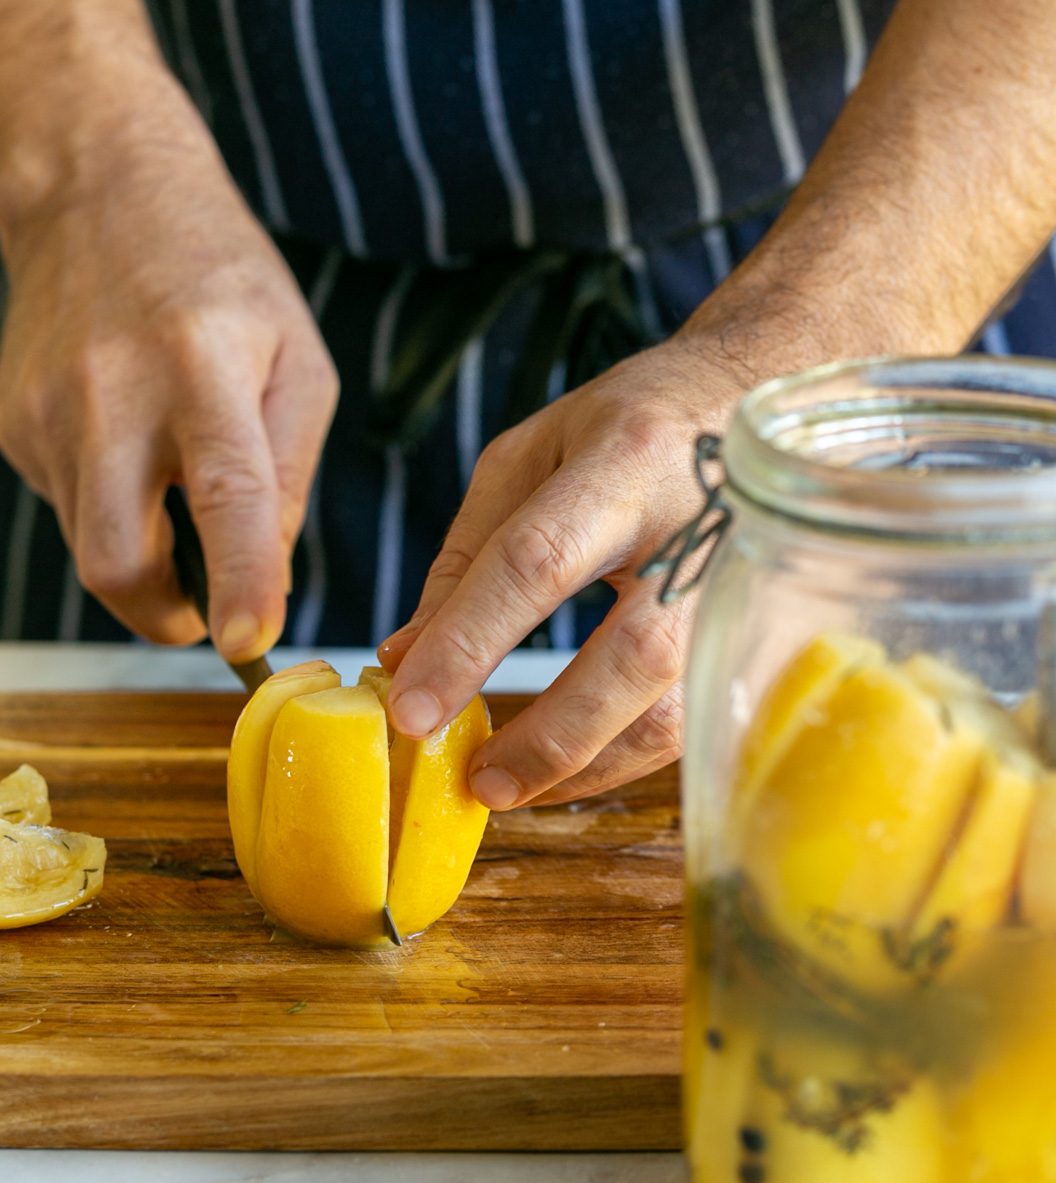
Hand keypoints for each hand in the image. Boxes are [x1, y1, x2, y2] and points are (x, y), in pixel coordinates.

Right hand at [0, 89, 337, 657]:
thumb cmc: (224, 282)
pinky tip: (128, 440)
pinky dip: (110, 504)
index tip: (248, 646)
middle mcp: (111, 393)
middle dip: (163, 616)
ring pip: (88, 544)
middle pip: (115, 559)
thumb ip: (290, 476)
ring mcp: (46, 411)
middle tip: (202, 614)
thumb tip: (268, 580)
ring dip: (141, 553)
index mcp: (203, 368)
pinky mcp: (13, 425)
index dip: (239, 581)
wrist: (97, 192)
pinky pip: (68, 505)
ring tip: (171, 484)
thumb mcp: (300, 362)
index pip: (226, 495)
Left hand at [377, 329, 764, 807]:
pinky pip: (699, 719)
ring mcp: (754, 587)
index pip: (540, 561)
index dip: (469, 642)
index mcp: (629, 461)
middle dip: (547, 735)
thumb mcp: (532, 455)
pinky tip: (572, 766)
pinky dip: (626, 757)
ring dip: (587, 766)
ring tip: (511, 787)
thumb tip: (406, 658)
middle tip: (476, 783)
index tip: (409, 711)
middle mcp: (704, 526)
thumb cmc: (633, 424)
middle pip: (632, 657)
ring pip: (678, 708)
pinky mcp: (775, 633)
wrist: (764, 396)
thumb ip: (468, 556)